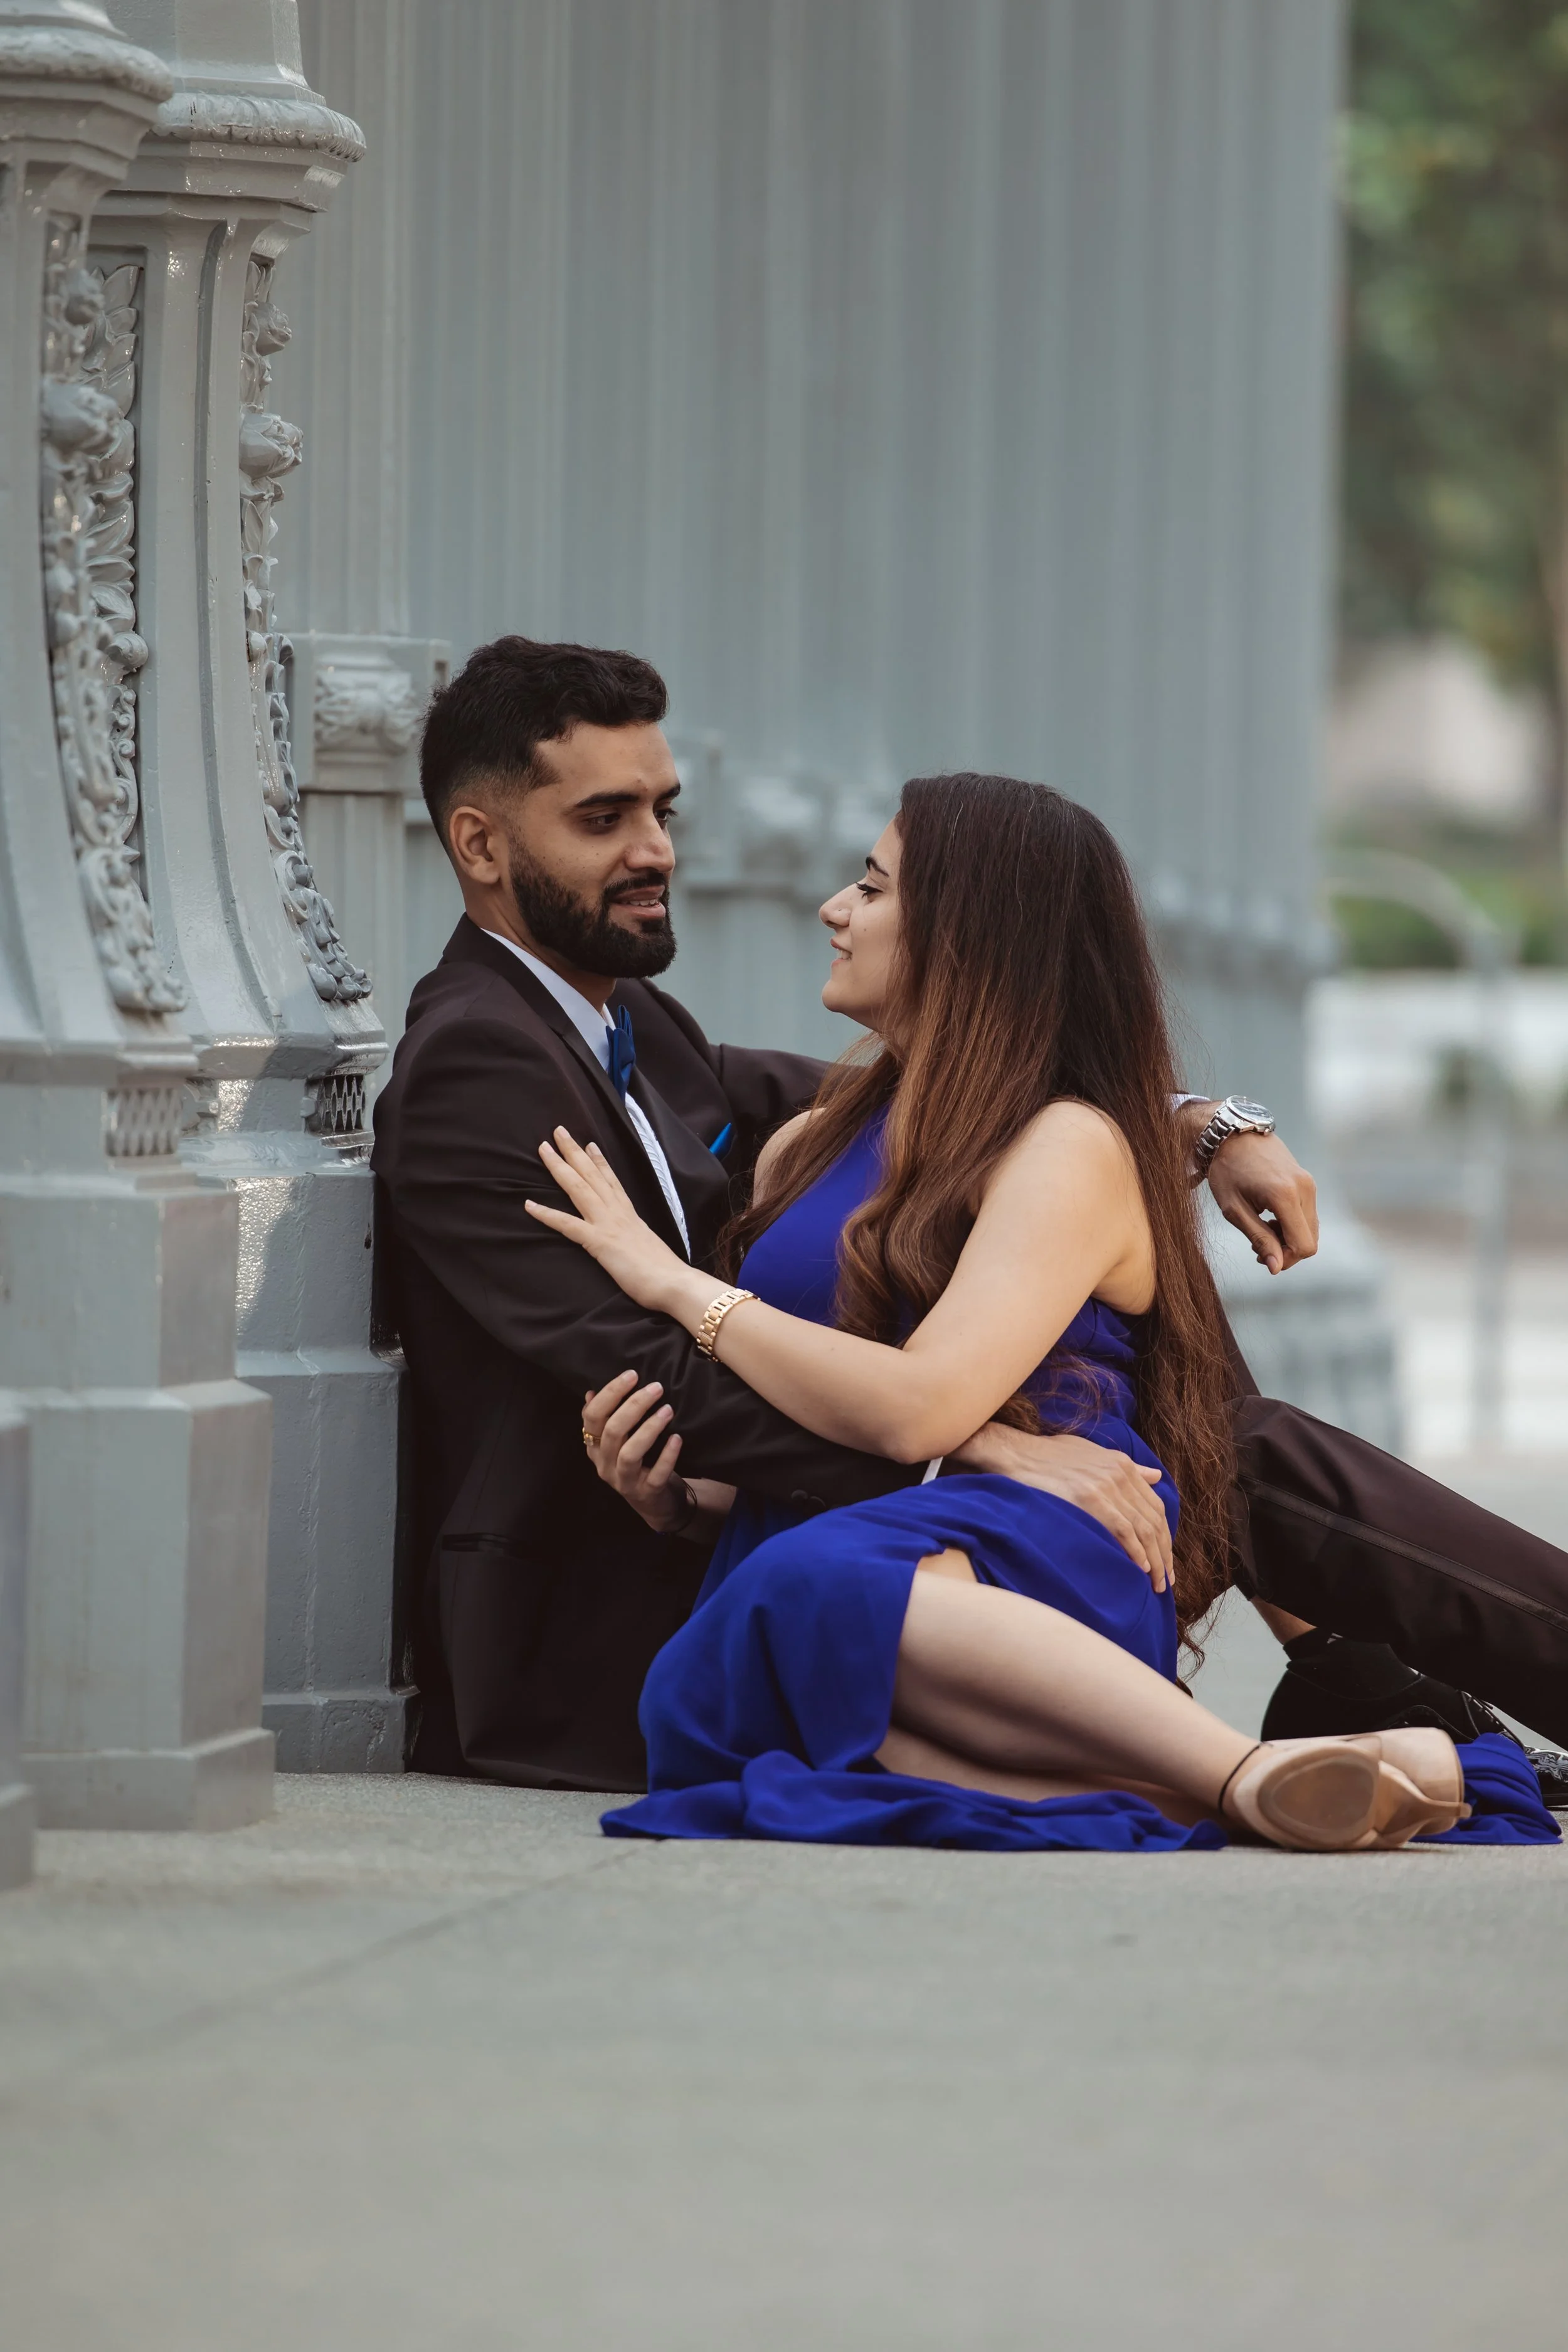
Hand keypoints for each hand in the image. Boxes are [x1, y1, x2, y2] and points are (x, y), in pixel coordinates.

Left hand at [526, 1128, 688, 1307]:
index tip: (589, 1144)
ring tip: (544, 1149)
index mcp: (630, 1215)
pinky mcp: (598, 1242)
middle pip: (592, 1175)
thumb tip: (635, 1241)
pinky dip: (547, 1214)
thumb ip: (637, 1239)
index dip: (600, 1161)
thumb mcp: (648, 1247)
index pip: (612, 1181)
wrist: (673, 1283)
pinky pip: (567, 1224)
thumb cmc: (664, 1272)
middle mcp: (618, 1212)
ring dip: (559, 1167)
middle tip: (558, 1131)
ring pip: (579, 1188)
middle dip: (573, 1152)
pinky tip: (529, 1205)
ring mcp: (607, 1224)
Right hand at [582, 1370, 735, 1538]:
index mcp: (594, 1448)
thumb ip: (604, 1420)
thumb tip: (590, 1393)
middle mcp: (604, 1465)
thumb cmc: (638, 1465)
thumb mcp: (617, 1443)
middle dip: (634, 1405)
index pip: (592, 1417)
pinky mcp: (646, 1492)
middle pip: (612, 1431)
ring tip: (667, 1410)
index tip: (632, 1375)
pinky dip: (667, 1455)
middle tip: (656, 1388)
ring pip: (630, 1452)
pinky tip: (677, 1438)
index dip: (609, 1394)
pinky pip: (655, 1474)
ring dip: (649, 1428)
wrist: (655, 1504)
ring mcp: (624, 1481)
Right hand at [950, 1423, 1173, 1591]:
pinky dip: (1136, 1551)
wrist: (1017, 1453)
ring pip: (1143, 1529)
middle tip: (1166, 1581)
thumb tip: (1154, 1476)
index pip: (1155, 1506)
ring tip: (1156, 1584)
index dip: (1164, 1536)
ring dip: (1155, 1560)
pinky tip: (1140, 1568)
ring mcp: (1106, 1486)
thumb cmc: (1048, 1455)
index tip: (1165, 1560)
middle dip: (1164, 1554)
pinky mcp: (1090, 1499)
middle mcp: (1120, 1474)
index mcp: (1123, 1465)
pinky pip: (1124, 1530)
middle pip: (1154, 1521)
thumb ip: (1127, 1466)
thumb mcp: (1092, 1453)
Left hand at [1205, 1129, 1317, 1275]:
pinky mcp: (1307, 1181)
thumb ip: (1258, 1238)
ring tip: (1262, 1229)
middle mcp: (1304, 1188)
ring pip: (1311, 1229)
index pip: (1303, 1246)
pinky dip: (1293, 1224)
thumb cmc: (1226, 1170)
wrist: (1233, 1134)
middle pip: (1310, 1241)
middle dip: (1286, 1251)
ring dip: (1289, 1238)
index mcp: (1285, 1196)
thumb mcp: (1234, 1209)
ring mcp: (1308, 1183)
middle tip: (1257, 1245)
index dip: (1285, 1260)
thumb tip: (1276, 1268)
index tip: (1261, 1256)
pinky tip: (1271, 1218)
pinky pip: (1308, 1215)